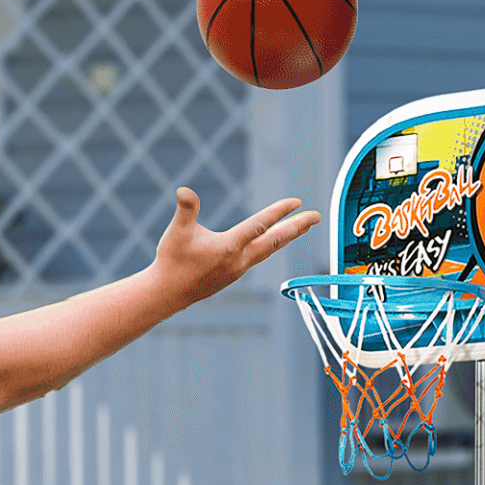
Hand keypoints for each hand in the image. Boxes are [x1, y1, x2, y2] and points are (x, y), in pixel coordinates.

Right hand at [151, 188, 319, 304]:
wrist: (168, 294)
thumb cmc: (172, 260)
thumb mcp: (177, 231)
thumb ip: (185, 209)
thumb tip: (184, 191)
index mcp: (229, 247)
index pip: (260, 225)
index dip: (279, 212)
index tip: (298, 202)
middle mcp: (240, 260)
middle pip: (275, 240)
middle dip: (297, 227)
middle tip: (316, 216)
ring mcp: (239, 269)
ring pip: (269, 250)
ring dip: (286, 236)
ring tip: (302, 227)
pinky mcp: (234, 275)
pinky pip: (258, 257)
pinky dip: (271, 246)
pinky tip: (273, 240)